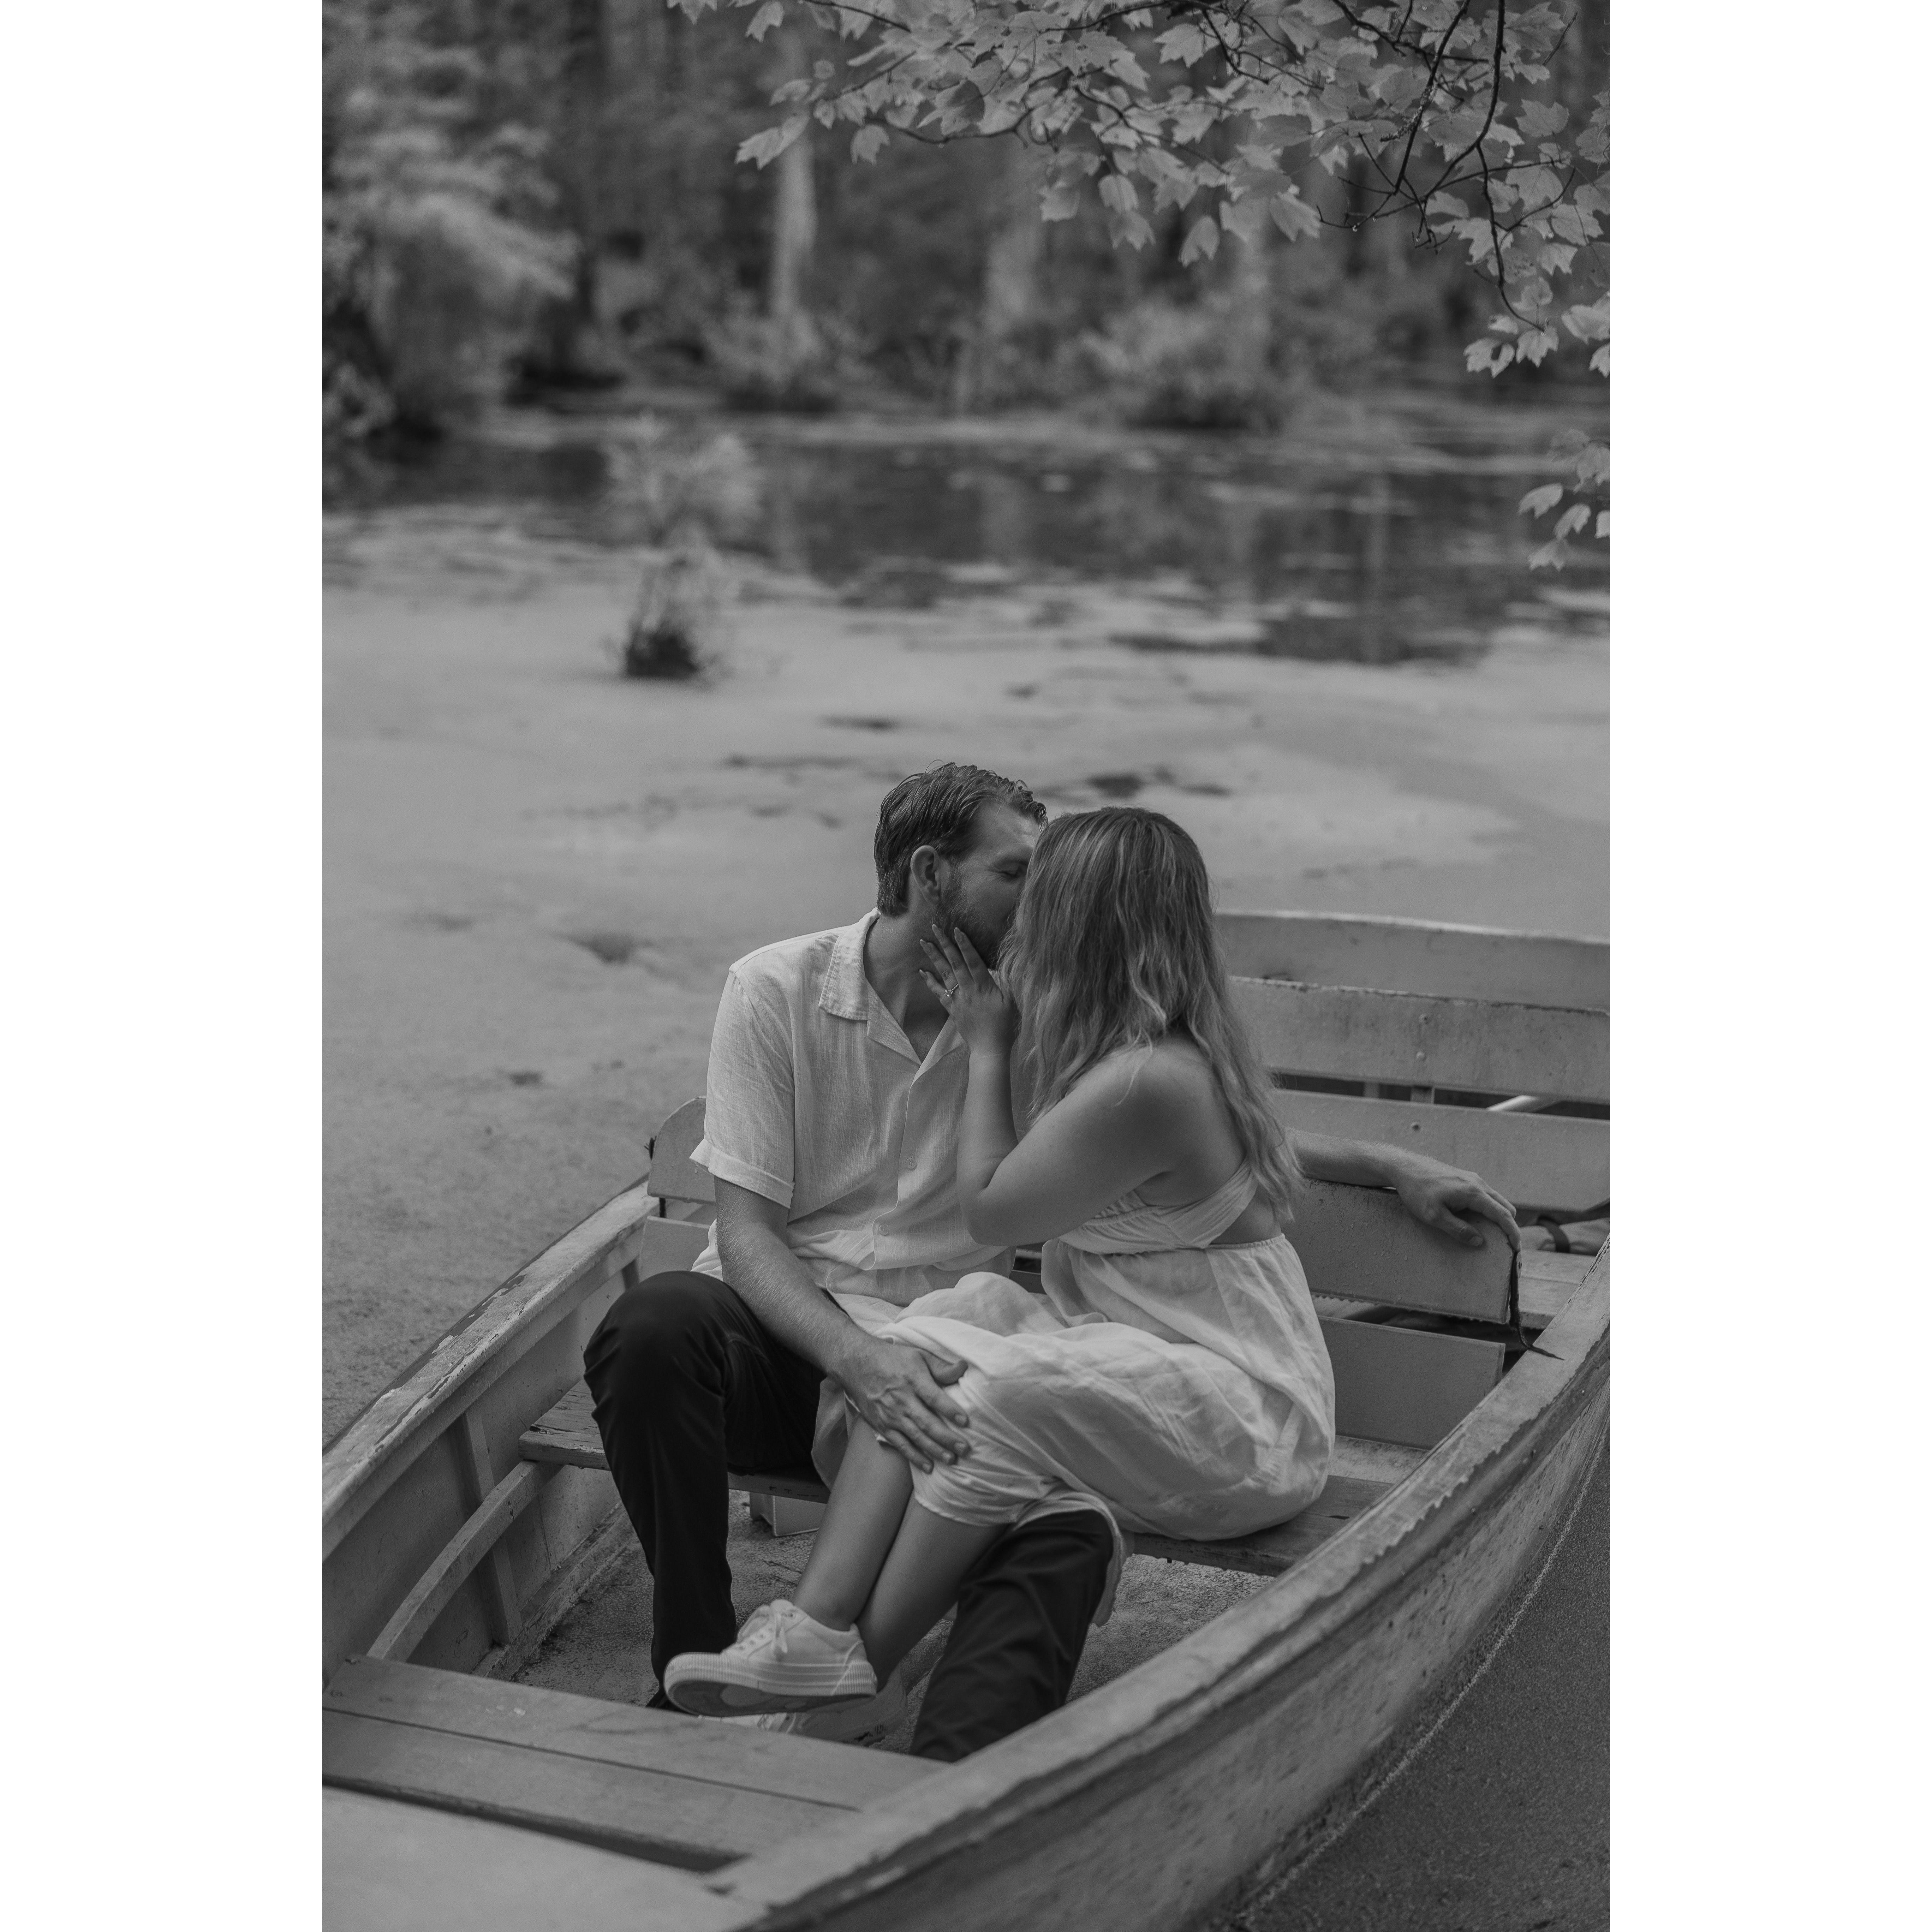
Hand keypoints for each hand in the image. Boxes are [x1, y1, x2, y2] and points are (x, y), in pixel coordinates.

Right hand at [838, 1333, 972, 1473]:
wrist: (856, 1364)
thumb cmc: (892, 1358)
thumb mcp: (918, 1354)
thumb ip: (941, 1366)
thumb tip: (964, 1368)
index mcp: (912, 1379)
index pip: (933, 1397)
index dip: (949, 1410)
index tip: (965, 1421)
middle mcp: (901, 1399)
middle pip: (926, 1422)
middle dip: (946, 1437)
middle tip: (964, 1448)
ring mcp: (891, 1415)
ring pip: (916, 1437)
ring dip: (934, 1450)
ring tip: (952, 1459)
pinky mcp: (882, 1426)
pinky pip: (901, 1444)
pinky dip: (915, 1457)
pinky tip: (929, 1466)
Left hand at [919, 924, 1015, 1053]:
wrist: (989, 1049)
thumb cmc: (1005, 1026)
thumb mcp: (1013, 1002)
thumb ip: (1008, 982)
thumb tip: (1005, 964)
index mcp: (984, 987)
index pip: (973, 961)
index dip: (965, 944)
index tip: (956, 929)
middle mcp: (968, 990)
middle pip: (954, 963)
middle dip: (944, 943)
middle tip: (934, 928)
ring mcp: (958, 999)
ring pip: (944, 974)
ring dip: (933, 957)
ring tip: (923, 942)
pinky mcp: (952, 1009)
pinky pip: (938, 993)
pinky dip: (929, 981)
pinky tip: (922, 971)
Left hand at [1390, 1160, 1519, 1251]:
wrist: (1404, 1167)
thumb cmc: (1417, 1191)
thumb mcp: (1434, 1216)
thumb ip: (1458, 1229)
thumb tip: (1479, 1241)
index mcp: (1473, 1193)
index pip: (1503, 1215)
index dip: (1512, 1232)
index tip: (1516, 1248)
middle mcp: (1478, 1183)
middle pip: (1505, 1207)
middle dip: (1510, 1225)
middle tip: (1507, 1244)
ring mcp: (1472, 1179)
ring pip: (1496, 1200)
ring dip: (1499, 1216)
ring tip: (1494, 1234)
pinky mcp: (1465, 1178)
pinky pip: (1486, 1195)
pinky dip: (1490, 1208)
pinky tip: (1478, 1219)